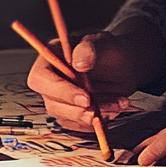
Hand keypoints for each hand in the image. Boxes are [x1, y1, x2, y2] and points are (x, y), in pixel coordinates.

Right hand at [27, 20, 165, 131]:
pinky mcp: (73, 112)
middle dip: (76, 110)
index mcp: (51, 56)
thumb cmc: (109, 49)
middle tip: (97, 109)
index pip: (41, 78)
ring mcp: (62, 98)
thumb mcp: (102, 41)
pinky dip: (99, 121)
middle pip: (51, 103)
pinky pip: (79, 125)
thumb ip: (88, 48)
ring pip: (66, 117)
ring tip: (116, 103)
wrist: (124, 64)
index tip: (84, 97)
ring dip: (91, 116)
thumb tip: (78, 63)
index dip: (59, 91)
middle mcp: (52, 79)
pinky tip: (116, 106)